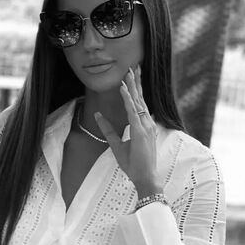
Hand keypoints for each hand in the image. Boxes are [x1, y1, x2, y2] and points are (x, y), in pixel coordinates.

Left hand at [94, 65, 160, 193]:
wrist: (145, 177)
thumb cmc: (134, 164)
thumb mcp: (116, 144)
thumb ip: (108, 130)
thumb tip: (97, 116)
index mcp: (143, 126)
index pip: (139, 103)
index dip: (135, 89)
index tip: (131, 76)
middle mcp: (147, 123)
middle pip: (141, 98)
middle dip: (136, 82)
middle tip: (133, 66)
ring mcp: (145, 127)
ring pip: (138, 101)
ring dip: (132, 86)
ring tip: (129, 71)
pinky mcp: (140, 132)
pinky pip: (133, 112)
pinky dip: (128, 99)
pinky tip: (123, 89)